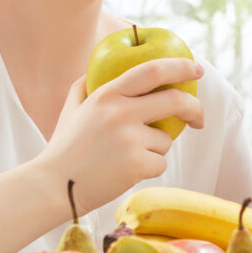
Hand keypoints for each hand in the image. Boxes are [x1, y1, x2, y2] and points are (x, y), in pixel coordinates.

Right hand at [36, 58, 204, 213]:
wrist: (52, 185)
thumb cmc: (64, 147)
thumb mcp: (73, 107)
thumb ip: (89, 84)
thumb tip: (108, 68)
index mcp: (107, 94)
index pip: (153, 70)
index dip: (180, 67)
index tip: (196, 70)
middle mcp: (121, 112)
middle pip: (175, 100)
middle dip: (194, 108)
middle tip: (199, 119)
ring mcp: (130, 138)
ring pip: (165, 139)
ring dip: (155, 149)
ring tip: (124, 158)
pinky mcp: (137, 164)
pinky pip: (160, 163)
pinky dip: (149, 168)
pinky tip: (124, 172)